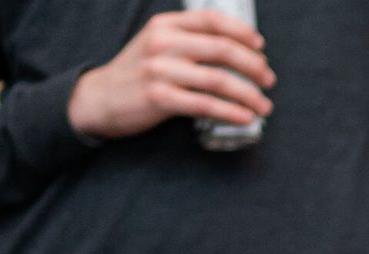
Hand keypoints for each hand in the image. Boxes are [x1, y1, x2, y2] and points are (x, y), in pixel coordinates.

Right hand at [67, 10, 274, 140]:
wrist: (99, 97)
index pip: (213, 21)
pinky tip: (245, 117)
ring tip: (264, 105)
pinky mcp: (159, 97)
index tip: (260, 48)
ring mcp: (159, 70)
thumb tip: (239, 48)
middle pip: (223, 50)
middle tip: (269, 80)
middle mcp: (162, 43)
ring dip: (249, 94)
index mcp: (165, 25)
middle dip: (254, 66)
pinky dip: (232, 112)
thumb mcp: (157, 43)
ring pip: (219, 80)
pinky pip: (206, 105)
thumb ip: (188, 39)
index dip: (243, 33)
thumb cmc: (139, 72)